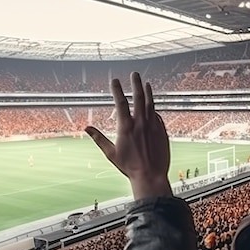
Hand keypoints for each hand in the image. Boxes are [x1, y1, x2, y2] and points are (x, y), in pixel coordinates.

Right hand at [86, 72, 171, 199]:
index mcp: (126, 127)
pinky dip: (154, 110)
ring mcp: (153, 127)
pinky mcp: (162, 132)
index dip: (117, 90)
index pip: (120, 103)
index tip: (115, 80)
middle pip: (139, 98)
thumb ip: (98, 138)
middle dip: (136, 84)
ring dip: (148, 93)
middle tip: (134, 73)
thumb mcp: (110, 153)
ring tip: (146, 84)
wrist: (151, 176)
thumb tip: (86, 128)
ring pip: (151, 104)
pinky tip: (152, 107)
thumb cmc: (129, 167)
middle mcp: (141, 124)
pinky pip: (158, 117)